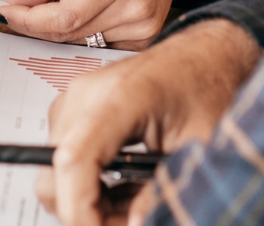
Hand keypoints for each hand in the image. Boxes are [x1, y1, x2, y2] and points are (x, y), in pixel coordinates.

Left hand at [0, 0, 189, 47]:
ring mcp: (144, 25)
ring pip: (82, 41)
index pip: (62, 18)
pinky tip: (90, 9)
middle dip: (39, 24)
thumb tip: (14, 6)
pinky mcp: (147, 36)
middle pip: (70, 33)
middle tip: (21, 10)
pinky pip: (101, 44)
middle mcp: (134, 7)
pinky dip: (86, 31)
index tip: (6, 13)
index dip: (29, 20)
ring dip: (62, 27)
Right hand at [36, 19, 260, 225]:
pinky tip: (127, 188)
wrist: (205, 55)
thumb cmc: (207, 87)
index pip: (74, 160)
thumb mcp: (197, 148)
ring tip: (135, 203)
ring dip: (91, 200)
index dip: (80, 210)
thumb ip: (162, 189)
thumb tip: (134, 225)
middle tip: (129, 222)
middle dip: (87, 211)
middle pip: (56, 173)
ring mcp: (76, 101)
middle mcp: (86, 95)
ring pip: (58, 172)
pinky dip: (92, 185)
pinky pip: (68, 159)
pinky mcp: (77, 110)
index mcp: (120, 97)